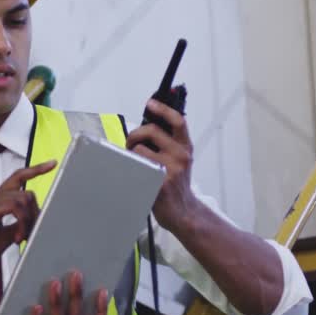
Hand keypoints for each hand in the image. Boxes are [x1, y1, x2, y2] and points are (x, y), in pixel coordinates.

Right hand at [0, 160, 55, 273]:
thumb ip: (20, 223)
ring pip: (22, 199)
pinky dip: (21, 223)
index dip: (36, 169)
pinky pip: (14, 208)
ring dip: (28, 221)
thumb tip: (37, 219)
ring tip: (22, 238)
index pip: (18, 177)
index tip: (52, 163)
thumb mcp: (7, 235)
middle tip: (32, 233)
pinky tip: (17, 238)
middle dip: (35, 213)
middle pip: (26, 192)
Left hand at [126, 99, 197, 233]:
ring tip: (133, 162)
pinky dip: (130, 167)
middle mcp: (181, 156)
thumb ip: (167, 144)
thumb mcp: (179, 161)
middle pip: (152, 131)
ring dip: (131, 153)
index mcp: (185, 148)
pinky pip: (136, 166)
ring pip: (140, 149)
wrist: (183, 212)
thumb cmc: (176, 185)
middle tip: (131, 142)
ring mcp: (171, 169)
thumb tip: (146, 127)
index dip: (163, 109)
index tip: (151, 103)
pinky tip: (133, 174)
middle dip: (135, 134)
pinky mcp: (159, 182)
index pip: (178, 121)